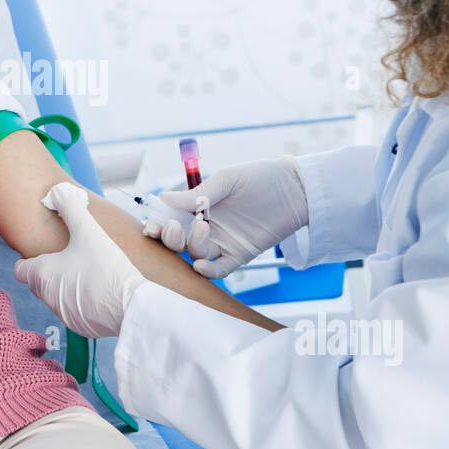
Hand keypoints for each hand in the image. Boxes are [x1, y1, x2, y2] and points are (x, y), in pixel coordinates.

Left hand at [13, 181, 150, 338]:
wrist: (131, 307)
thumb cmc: (105, 267)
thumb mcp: (88, 231)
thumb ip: (71, 208)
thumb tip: (58, 190)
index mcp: (41, 275)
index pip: (20, 269)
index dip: (30, 259)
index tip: (49, 252)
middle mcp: (47, 297)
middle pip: (39, 282)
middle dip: (51, 270)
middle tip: (73, 257)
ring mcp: (63, 314)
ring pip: (57, 296)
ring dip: (68, 286)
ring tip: (92, 273)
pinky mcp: (81, 327)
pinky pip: (75, 311)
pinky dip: (84, 302)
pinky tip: (102, 291)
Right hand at [143, 157, 307, 278]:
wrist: (297, 189)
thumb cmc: (261, 177)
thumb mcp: (227, 181)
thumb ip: (198, 194)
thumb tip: (164, 198)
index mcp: (199, 208)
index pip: (171, 220)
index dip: (158, 225)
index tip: (151, 225)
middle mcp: (208, 227)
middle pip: (179, 242)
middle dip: (171, 238)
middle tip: (174, 227)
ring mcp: (224, 243)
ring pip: (196, 254)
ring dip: (192, 247)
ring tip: (204, 228)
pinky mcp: (240, 255)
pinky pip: (220, 269)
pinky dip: (208, 271)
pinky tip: (201, 266)